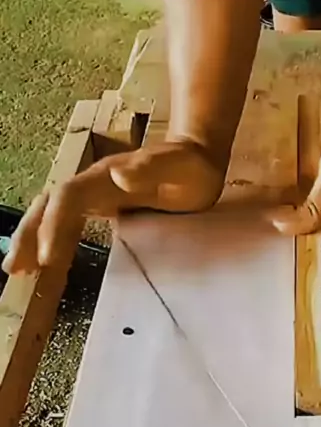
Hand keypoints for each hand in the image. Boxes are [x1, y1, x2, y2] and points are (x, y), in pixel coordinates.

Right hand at [3, 141, 224, 274]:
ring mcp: (95, 194)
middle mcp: (94, 183)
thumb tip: (119, 176)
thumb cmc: (191, 165)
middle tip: (15, 268)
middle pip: (50, 205)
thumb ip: (151, 167)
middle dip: (30, 234)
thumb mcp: (181, 165)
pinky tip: (42, 262)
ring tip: (17, 269)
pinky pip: (66, 223)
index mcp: (107, 175)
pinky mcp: (100, 206)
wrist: (197, 157)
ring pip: (52, 213)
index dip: (54, 225)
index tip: (47, 257)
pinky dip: (49, 240)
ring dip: (32, 238)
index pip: (69, 197)